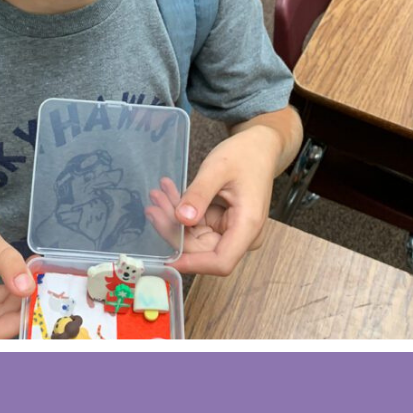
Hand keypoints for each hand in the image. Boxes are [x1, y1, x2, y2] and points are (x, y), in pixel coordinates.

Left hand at [154, 126, 280, 275]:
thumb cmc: (245, 155)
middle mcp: (242, 235)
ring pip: (195, 239)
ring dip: (173, 219)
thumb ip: (199, 194)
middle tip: (154, 206)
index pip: (221, 262)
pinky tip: (169, 194)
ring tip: (158, 194)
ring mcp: (232, 231)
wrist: (259, 148)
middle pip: (201, 250)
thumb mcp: (218, 169)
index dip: (193, 264)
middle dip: (174, 231)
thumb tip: (182, 219)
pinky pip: (197, 227)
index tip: (166, 259)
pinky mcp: (222, 225)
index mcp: (248, 225)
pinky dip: (182, 212)